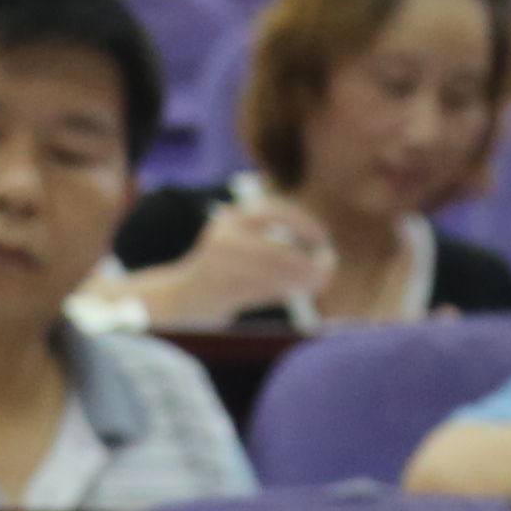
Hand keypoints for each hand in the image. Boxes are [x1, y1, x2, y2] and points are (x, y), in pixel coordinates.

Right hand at [140, 198, 331, 327]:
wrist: (182, 298)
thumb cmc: (226, 274)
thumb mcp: (248, 248)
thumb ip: (280, 249)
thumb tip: (324, 263)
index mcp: (234, 217)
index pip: (275, 211)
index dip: (305, 224)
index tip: (323, 239)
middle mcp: (225, 234)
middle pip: (275, 249)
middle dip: (306, 262)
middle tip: (327, 270)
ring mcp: (220, 262)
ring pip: (271, 271)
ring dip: (299, 279)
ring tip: (319, 282)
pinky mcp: (219, 288)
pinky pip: (261, 289)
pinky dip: (283, 291)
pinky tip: (296, 292)